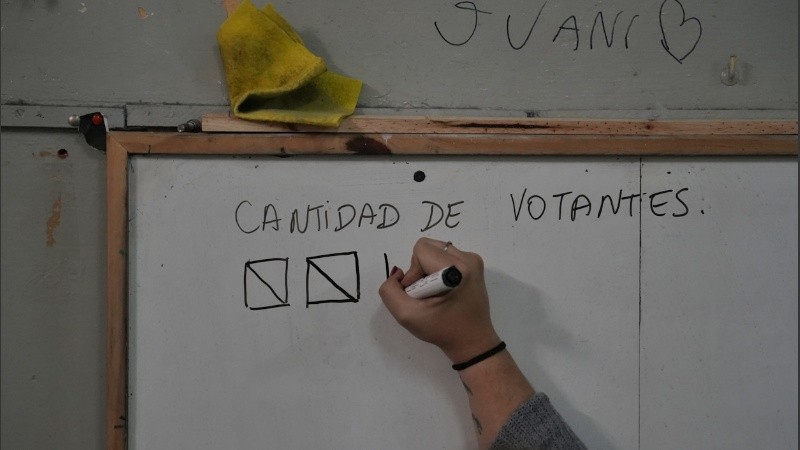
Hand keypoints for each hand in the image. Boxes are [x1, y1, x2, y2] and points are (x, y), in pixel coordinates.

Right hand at [379, 237, 500, 363]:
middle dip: (420, 269)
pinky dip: (439, 270)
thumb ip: (390, 291)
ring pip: (437, 250)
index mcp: (456, 268)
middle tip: (426, 293)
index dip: (413, 272)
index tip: (420, 294)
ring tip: (436, 293)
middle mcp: (468, 259)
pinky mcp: (475, 265)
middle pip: (428, 247)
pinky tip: (444, 290)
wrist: (472, 342)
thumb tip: (398, 274)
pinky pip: (446, 256)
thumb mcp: (406, 315)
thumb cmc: (442, 329)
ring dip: (428, 269)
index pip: (421, 251)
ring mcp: (474, 261)